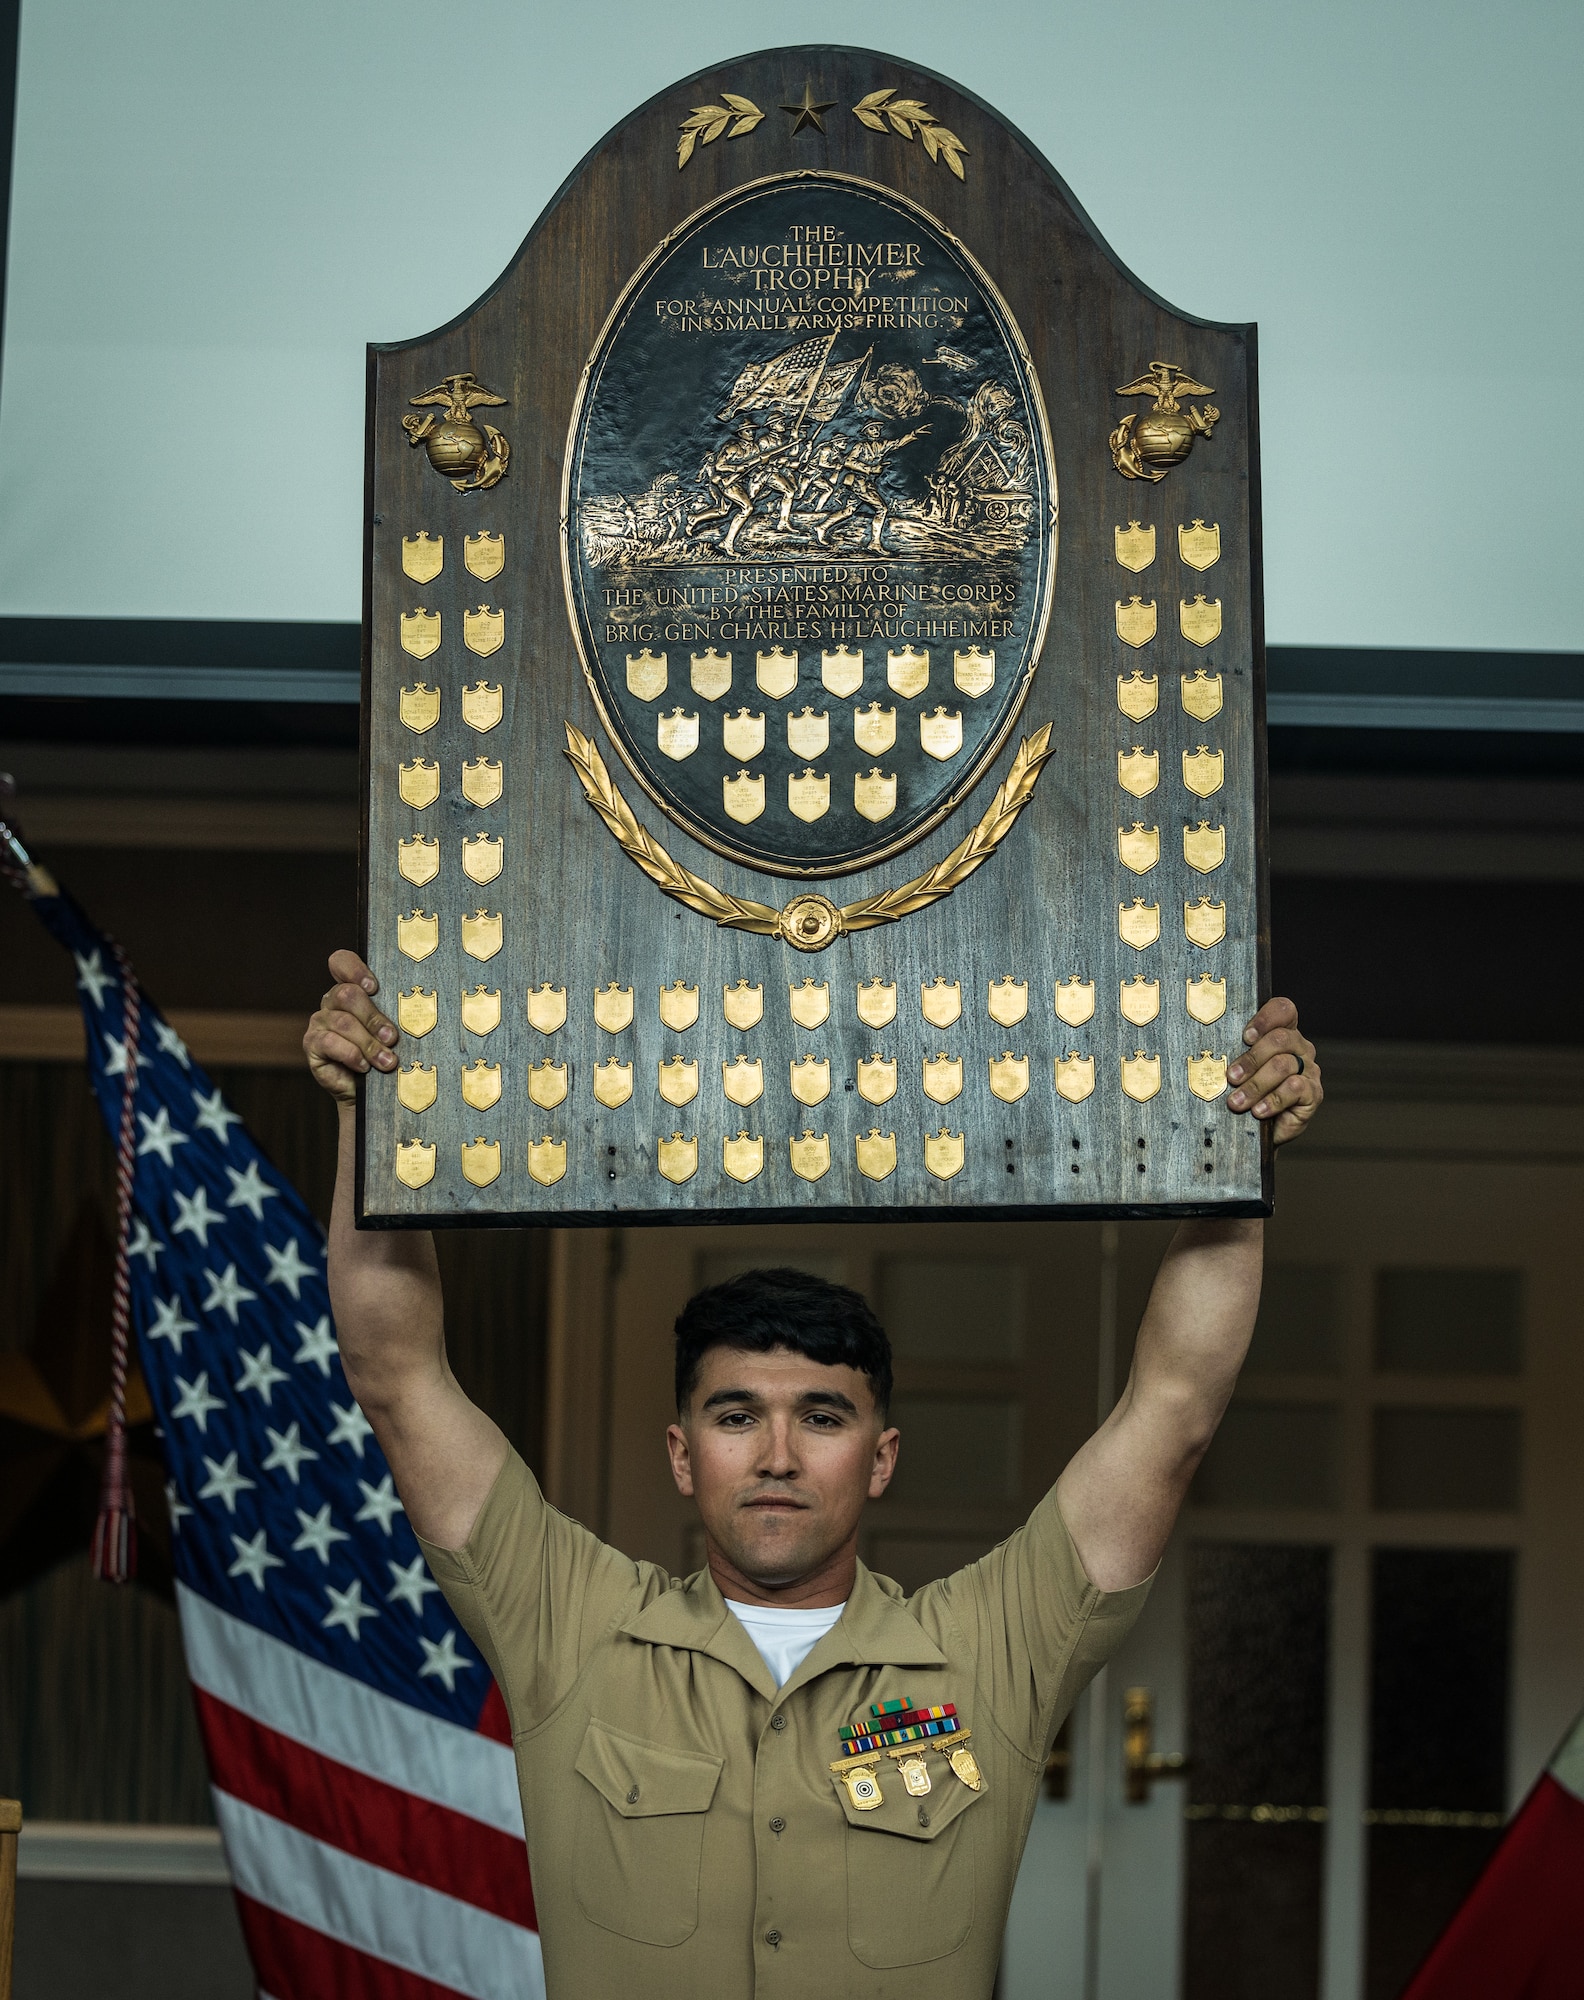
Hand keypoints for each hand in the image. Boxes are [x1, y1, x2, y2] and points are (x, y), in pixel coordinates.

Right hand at [303, 950, 398, 1104]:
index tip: (374, 987)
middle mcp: (331, 1002)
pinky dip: (351, 1055)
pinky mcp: (312, 1044)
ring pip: (343, 1022)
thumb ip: (395, 1014)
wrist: (367, 1091)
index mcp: (351, 990)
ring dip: (369, 1043)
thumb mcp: (392, 1031)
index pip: (341, 962)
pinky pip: (330, 1042)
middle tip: (392, 1038)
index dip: (355, 969)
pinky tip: (364, 1067)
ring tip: (387, 1061)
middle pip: (347, 994)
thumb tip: (414, 1012)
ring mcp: (319, 1022)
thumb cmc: (384, 1054)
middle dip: (374, 1018)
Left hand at [1225, 996, 1320, 1147]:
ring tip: (1236, 1102)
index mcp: (1282, 1033)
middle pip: (1281, 1039)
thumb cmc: (1245, 1092)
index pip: (1284, 1010)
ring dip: (1255, 1085)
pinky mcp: (1312, 1093)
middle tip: (1231, 1077)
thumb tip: (1208, 1047)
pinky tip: (1258, 1111)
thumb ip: (1231, 1053)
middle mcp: (1299, 1047)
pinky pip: (1294, 1089)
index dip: (1266, 1018)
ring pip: (1283, 1065)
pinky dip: (1272, 1100)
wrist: (1259, 1130)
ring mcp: (1308, 1070)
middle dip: (1251, 1059)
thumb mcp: (1237, 1069)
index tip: (1246, 1036)